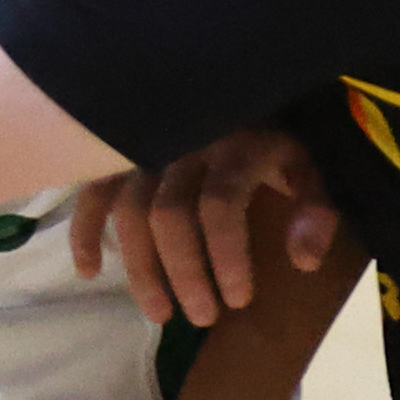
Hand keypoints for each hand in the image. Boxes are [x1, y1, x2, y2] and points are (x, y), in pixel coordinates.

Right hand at [65, 130, 337, 325]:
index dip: (227, 256)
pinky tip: (89, 272)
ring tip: (159, 314)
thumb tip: (304, 261)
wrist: (236, 81)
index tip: (237, 301)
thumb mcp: (311, 167)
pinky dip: (84, 231)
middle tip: (201, 318)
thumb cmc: (275, 138)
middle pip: (170, 214)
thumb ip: (315, 210)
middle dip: (185, 273)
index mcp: (235, 146)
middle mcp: (184, 143)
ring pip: (129, 210)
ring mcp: (146, 146)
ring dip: (140, 268)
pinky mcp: (120, 153)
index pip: (221, 205)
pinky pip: (93, 191)